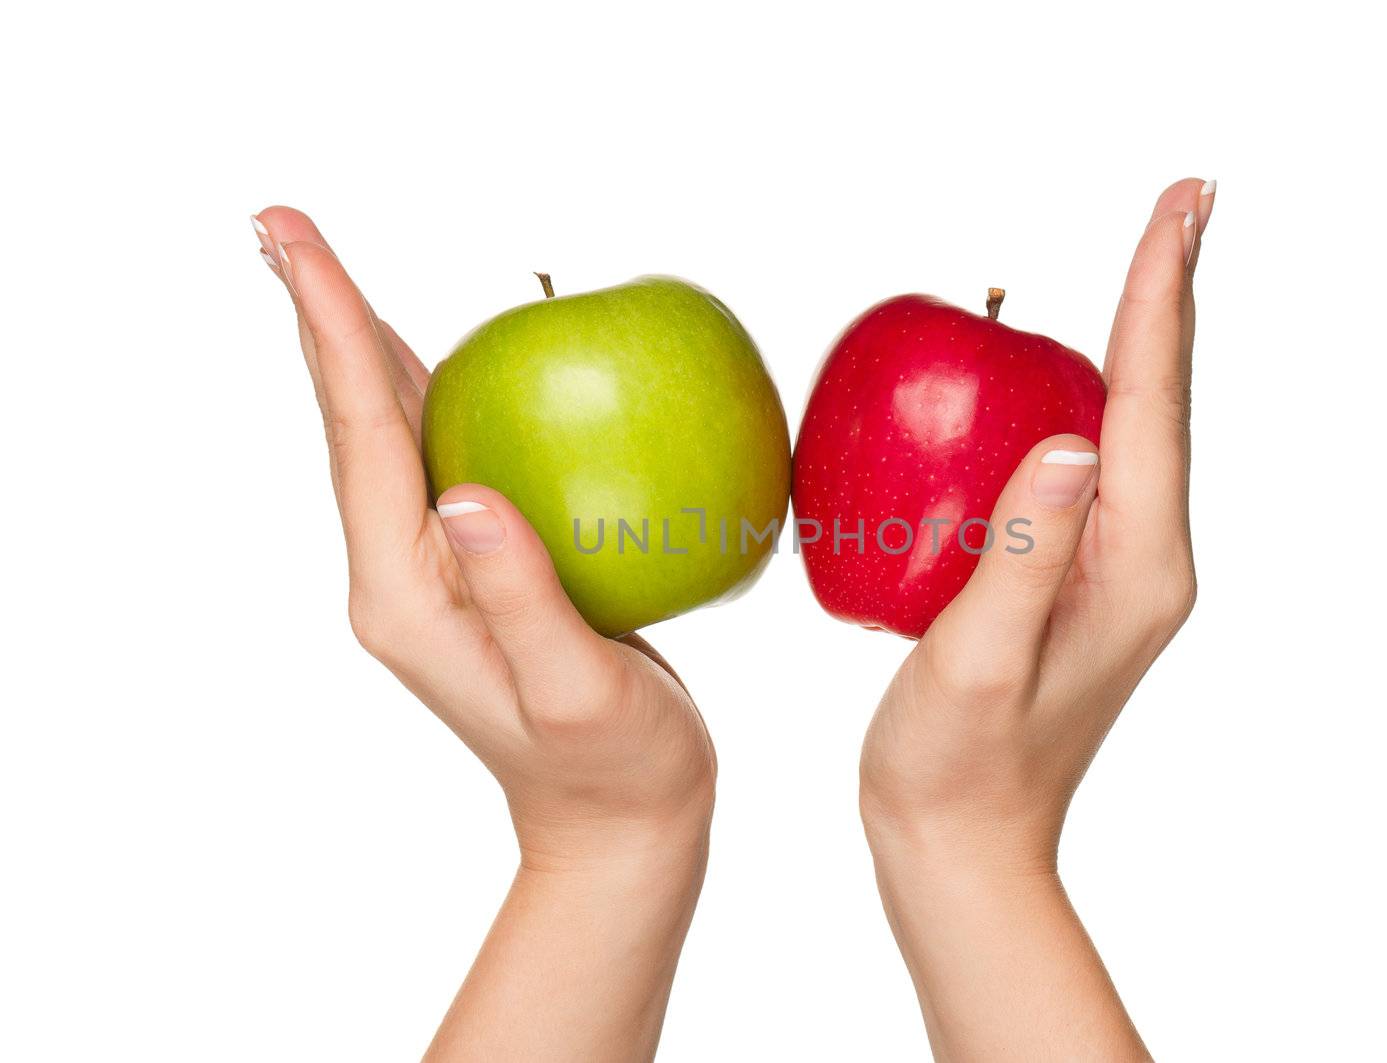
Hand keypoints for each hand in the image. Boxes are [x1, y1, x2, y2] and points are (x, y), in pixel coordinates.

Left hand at [253, 208, 713, 1060]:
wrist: (616, 818)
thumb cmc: (613, 766)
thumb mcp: (575, 691)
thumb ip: (521, 598)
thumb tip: (461, 493)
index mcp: (404, 595)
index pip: (363, 439)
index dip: (334, 333)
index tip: (296, 245)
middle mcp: (401, 572)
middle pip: (354, 422)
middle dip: (323, 319)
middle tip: (281, 224)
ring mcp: (434, 570)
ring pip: (390, 433)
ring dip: (361, 346)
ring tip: (325, 269)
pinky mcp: (476, 567)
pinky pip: (444, 456)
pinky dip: (433, 388)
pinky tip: (441, 353)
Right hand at [858, 179, 1213, 1060]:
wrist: (965, 842)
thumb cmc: (959, 765)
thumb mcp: (981, 661)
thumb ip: (1028, 551)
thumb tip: (1073, 436)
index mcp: (1137, 566)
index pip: (1153, 405)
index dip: (1159, 296)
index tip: (1180, 206)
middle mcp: (1144, 558)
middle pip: (1159, 402)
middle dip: (1164, 294)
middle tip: (1182, 200)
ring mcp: (1113, 569)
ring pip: (1128, 430)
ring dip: (1131, 338)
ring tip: (1143, 257)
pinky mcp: (1073, 577)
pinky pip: (1083, 467)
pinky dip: (1079, 396)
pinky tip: (1052, 372)